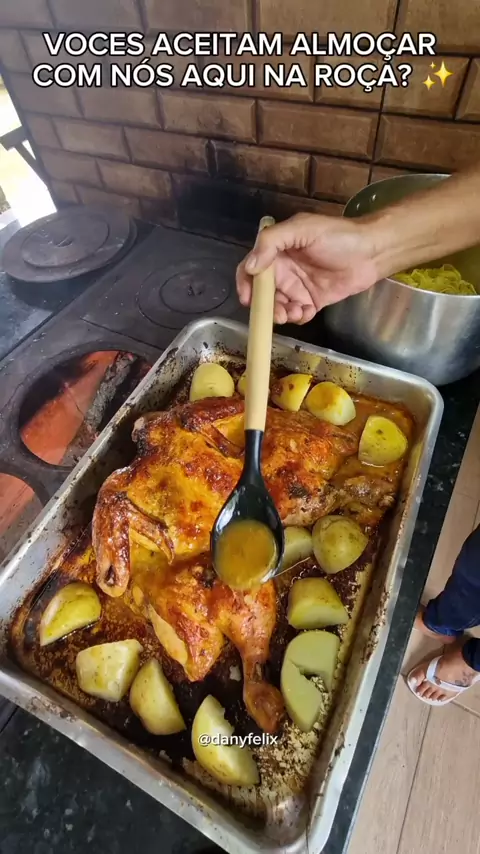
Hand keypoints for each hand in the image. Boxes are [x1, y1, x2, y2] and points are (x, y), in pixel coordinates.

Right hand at [236, 213, 379, 323]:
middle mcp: (284, 270)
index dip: (245, 284)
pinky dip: (298, 317)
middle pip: (263, 294)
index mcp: (277, 251)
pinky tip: (306, 313)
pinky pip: (297, 314)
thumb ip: (272, 242)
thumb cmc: (338, 236)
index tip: (249, 300)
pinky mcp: (312, 301)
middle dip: (265, 306)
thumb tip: (251, 267)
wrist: (372, 252)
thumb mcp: (302, 229)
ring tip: (294, 312)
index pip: (251, 269)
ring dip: (281, 314)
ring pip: (278, 307)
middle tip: (277, 313)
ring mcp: (298, 287)